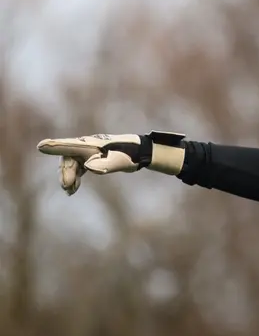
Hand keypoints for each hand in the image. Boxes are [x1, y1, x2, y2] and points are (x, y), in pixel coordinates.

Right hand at [37, 131, 185, 195]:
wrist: (139, 152)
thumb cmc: (128, 154)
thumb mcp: (117, 162)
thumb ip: (104, 165)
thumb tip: (88, 168)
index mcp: (90, 145)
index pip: (69, 145)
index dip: (55, 147)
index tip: (41, 147)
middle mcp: (86, 146)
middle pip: (68, 158)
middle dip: (66, 172)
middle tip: (68, 186)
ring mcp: (87, 152)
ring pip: (71, 164)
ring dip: (69, 177)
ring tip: (69, 190)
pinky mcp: (91, 158)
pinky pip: (77, 167)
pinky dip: (74, 178)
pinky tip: (73, 190)